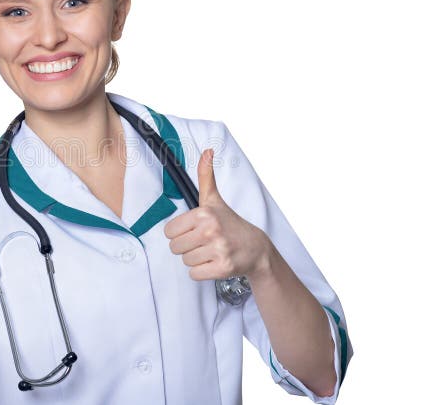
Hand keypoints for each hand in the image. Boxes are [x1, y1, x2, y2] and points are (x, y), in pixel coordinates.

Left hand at [164, 148, 272, 281]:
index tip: (194, 230)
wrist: (255, 248)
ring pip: (185, 261)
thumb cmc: (230, 224)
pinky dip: (202, 271)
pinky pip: (194, 274)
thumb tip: (207, 151)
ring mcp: (218, 250)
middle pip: (175, 247)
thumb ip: (206, 176)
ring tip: (210, 251)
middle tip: (203, 242)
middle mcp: (211, 230)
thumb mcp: (214, 199)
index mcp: (204, 213)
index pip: (169, 231)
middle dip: (187, 247)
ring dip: (195, 259)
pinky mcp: (222, 268)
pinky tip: (213, 262)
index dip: (180, 233)